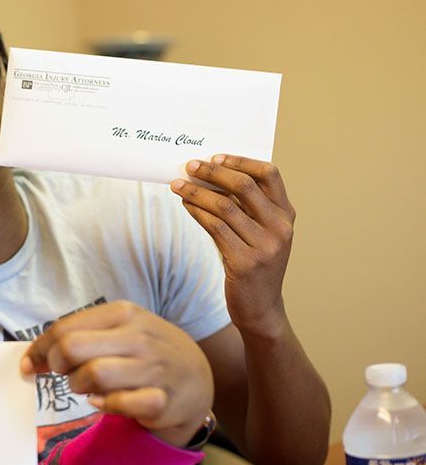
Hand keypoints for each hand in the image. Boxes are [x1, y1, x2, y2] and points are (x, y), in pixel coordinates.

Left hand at [20, 301, 213, 447]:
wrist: (197, 377)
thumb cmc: (144, 352)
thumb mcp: (119, 330)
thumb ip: (78, 336)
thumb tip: (32, 359)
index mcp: (123, 313)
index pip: (64, 329)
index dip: (40, 350)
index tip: (30, 365)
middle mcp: (139, 336)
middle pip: (71, 349)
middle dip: (58, 366)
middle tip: (65, 374)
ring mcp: (153, 368)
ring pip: (91, 376)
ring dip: (80, 387)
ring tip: (88, 387)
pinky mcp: (161, 400)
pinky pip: (116, 404)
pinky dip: (104, 406)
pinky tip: (106, 401)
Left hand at [171, 155, 295, 337]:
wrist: (261, 308)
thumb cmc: (255, 265)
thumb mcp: (261, 234)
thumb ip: (246, 208)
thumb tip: (210, 176)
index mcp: (286, 215)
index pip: (270, 174)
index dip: (241, 161)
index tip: (217, 156)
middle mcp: (280, 228)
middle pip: (244, 186)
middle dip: (213, 172)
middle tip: (190, 165)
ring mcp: (264, 246)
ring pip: (224, 206)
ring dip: (196, 192)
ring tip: (178, 185)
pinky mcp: (244, 263)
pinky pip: (215, 227)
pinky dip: (197, 211)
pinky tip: (186, 205)